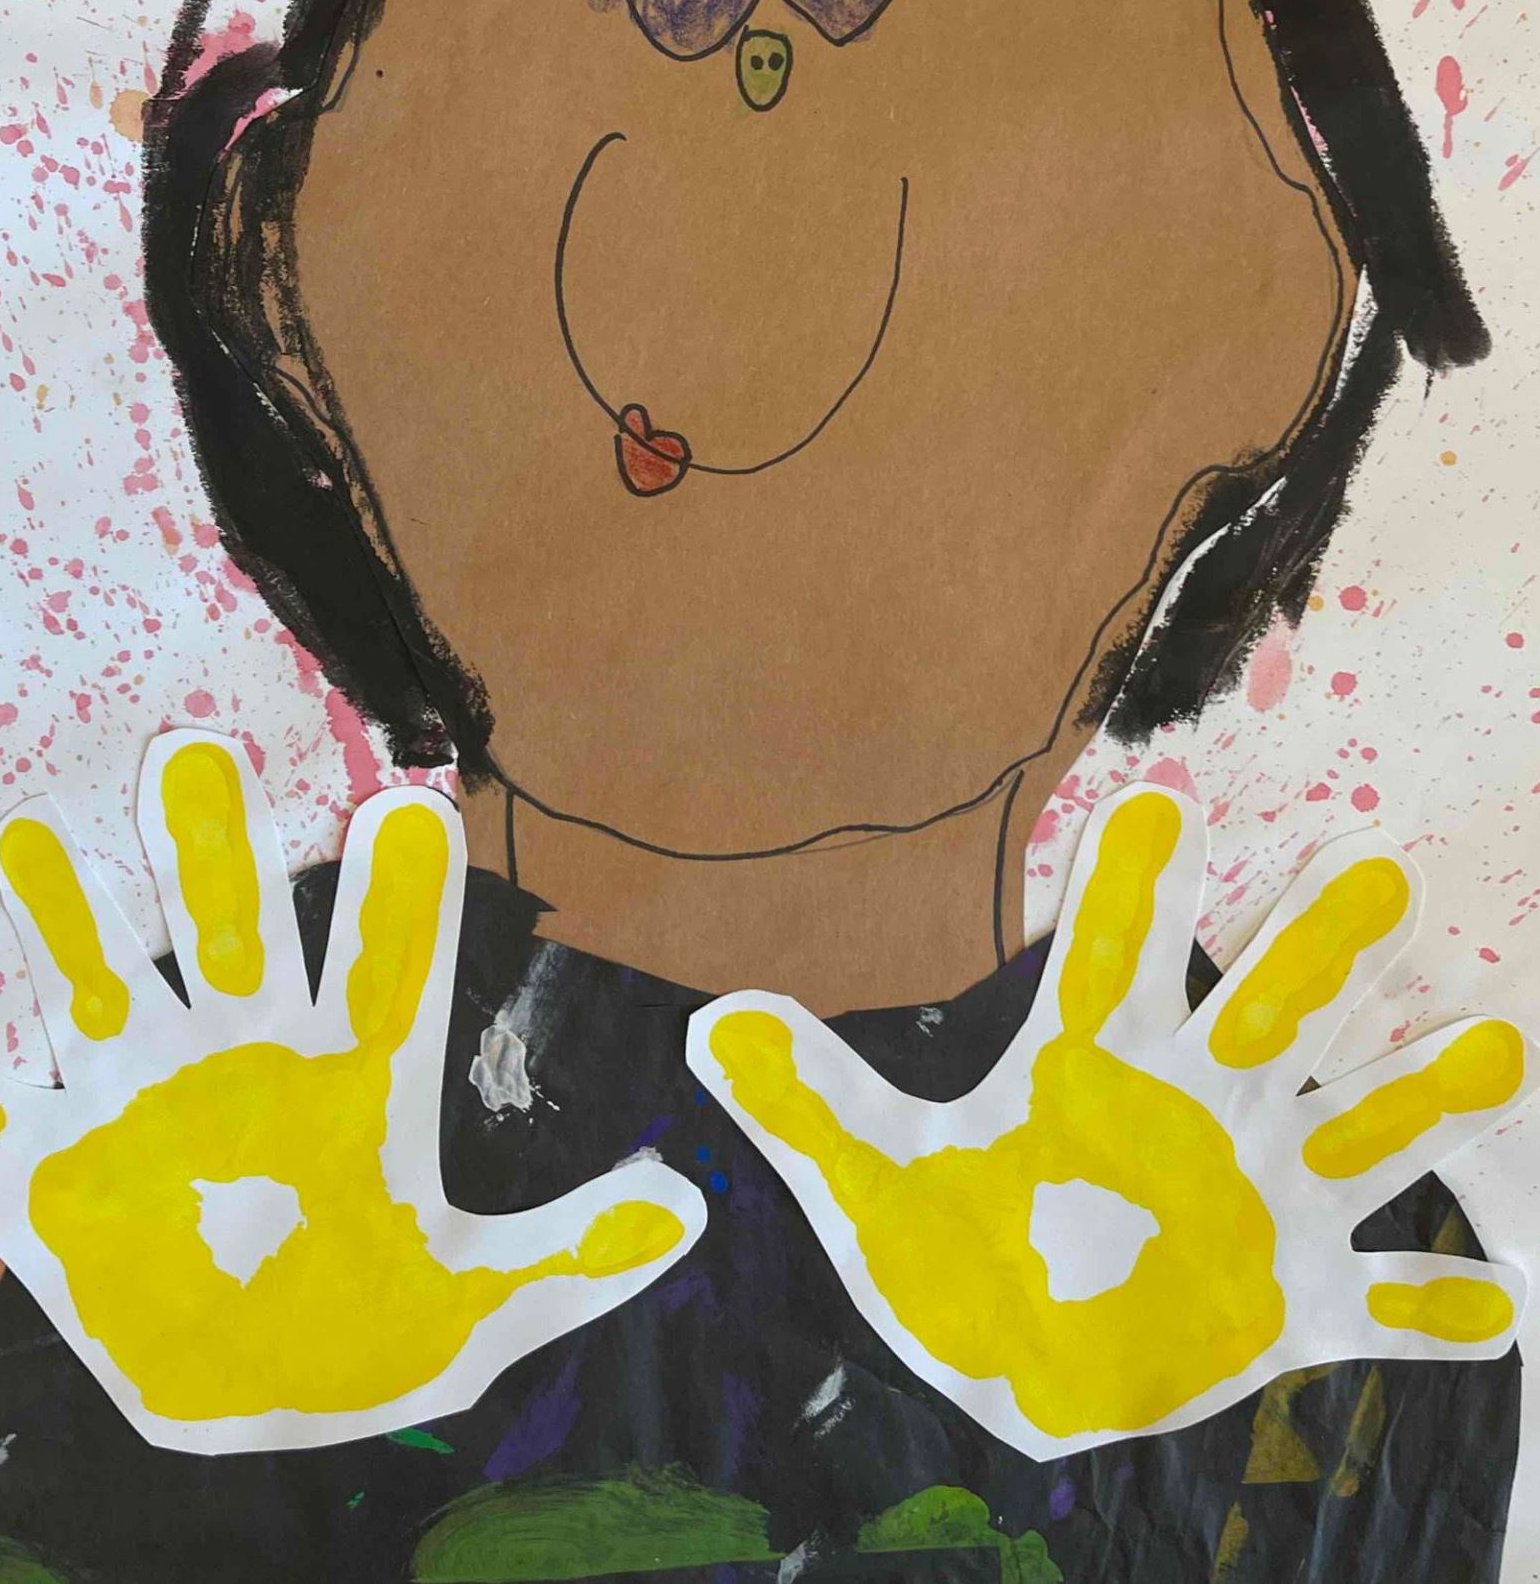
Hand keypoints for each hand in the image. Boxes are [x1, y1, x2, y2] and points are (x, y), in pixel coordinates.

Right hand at [0, 732, 702, 1453]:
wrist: (250, 1408)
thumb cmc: (369, 1332)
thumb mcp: (480, 1306)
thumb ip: (573, 1252)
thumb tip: (692, 1202)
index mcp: (350, 1081)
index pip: (387, 969)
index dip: (401, 892)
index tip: (412, 798)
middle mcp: (237, 1061)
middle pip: (227, 932)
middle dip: (209, 850)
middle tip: (191, 751)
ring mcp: (132, 1109)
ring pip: (94, 986)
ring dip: (62, 921)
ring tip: (34, 839)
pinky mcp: (40, 1185)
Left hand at [689, 784, 1532, 1459]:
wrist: (1018, 1374)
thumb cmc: (956, 1260)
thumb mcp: (876, 1187)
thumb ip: (811, 1104)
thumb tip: (710, 1027)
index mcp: (1091, 1068)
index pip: (1113, 959)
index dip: (1133, 887)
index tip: (1161, 797)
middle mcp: (1194, 1111)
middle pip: (1265, 1011)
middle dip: (1318, 951)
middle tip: (1377, 868)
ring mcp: (1257, 1204)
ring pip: (1356, 1133)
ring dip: (1421, 1097)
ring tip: (1493, 1047)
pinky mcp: (1293, 1304)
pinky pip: (1382, 1307)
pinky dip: (1441, 1312)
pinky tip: (1502, 1306)